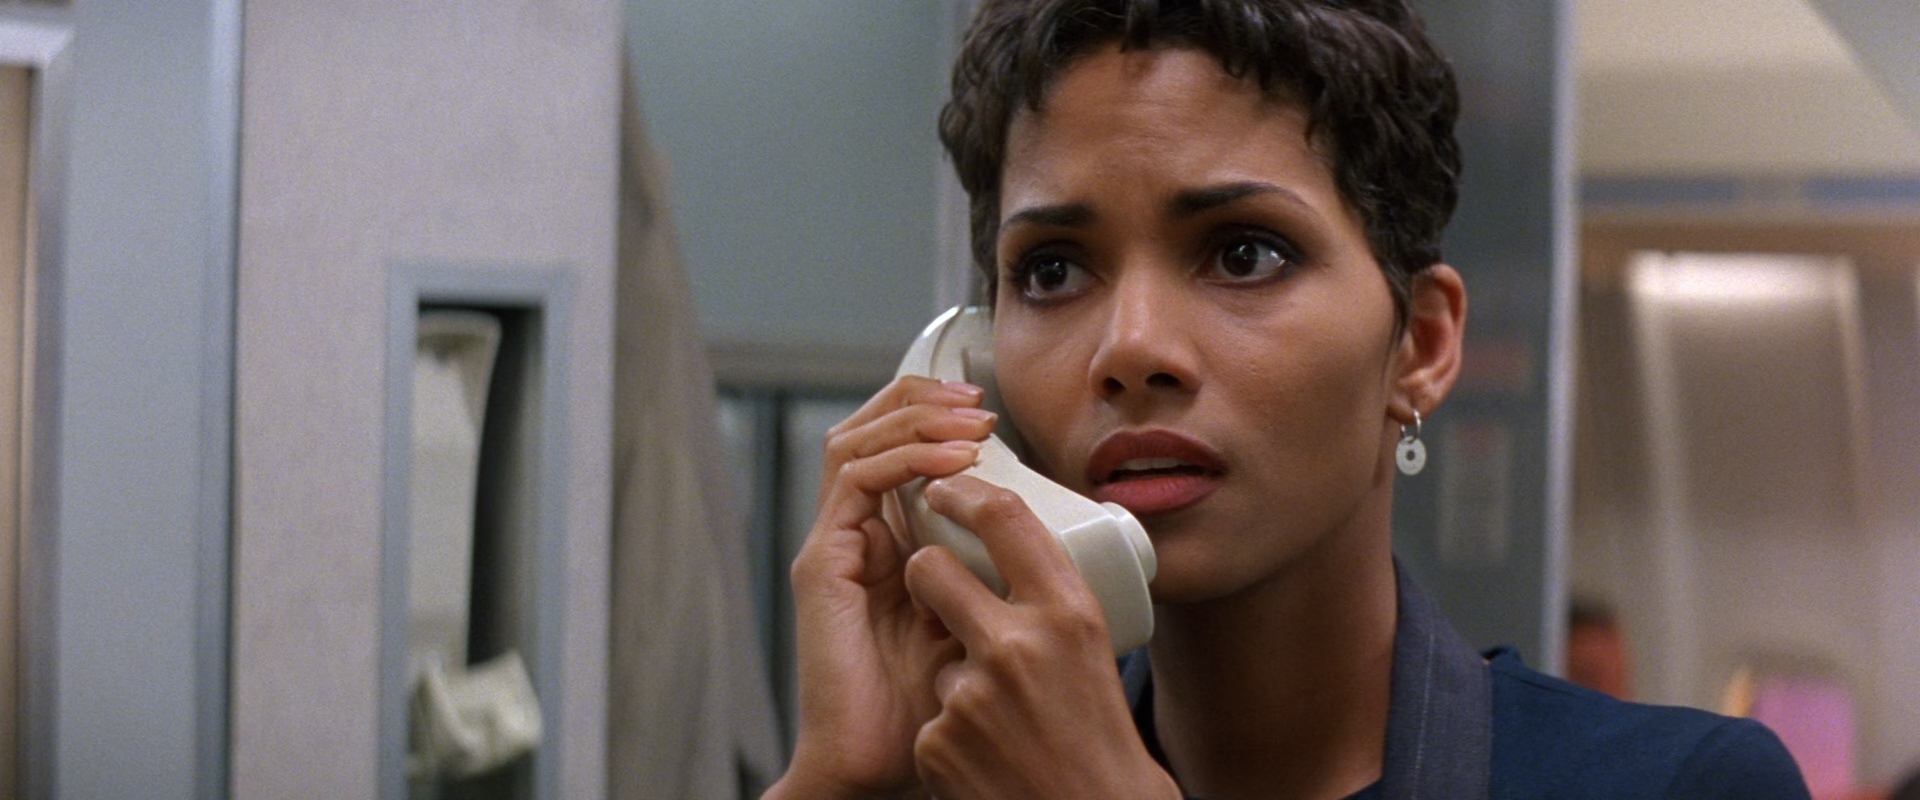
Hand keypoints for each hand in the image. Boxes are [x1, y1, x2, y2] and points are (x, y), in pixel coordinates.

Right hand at [767, 377, 997, 799]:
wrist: (875, 765)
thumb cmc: (925, 703)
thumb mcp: (974, 617)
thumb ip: (985, 572)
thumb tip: (1043, 529)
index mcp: (882, 539)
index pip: (893, 446)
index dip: (933, 416)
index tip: (988, 412)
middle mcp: (850, 534)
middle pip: (866, 428)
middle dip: (922, 401)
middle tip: (978, 402)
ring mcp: (831, 545)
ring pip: (854, 441)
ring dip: (916, 421)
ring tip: (970, 424)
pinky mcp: (821, 564)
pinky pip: (854, 483)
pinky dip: (903, 459)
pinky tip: (950, 463)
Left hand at [903, 475, 1181, 799]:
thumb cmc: (1100, 737)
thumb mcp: (1092, 649)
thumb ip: (1052, 600)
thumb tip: (1016, 542)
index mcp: (1068, 612)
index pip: (1005, 518)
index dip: (965, 492)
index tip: (945, 489)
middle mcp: (1018, 643)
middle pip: (932, 568)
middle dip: (926, 575)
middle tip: (938, 591)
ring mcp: (971, 693)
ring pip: (933, 651)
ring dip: (955, 678)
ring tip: (1000, 718)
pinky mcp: (939, 739)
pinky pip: (930, 714)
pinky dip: (952, 733)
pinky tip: (987, 756)